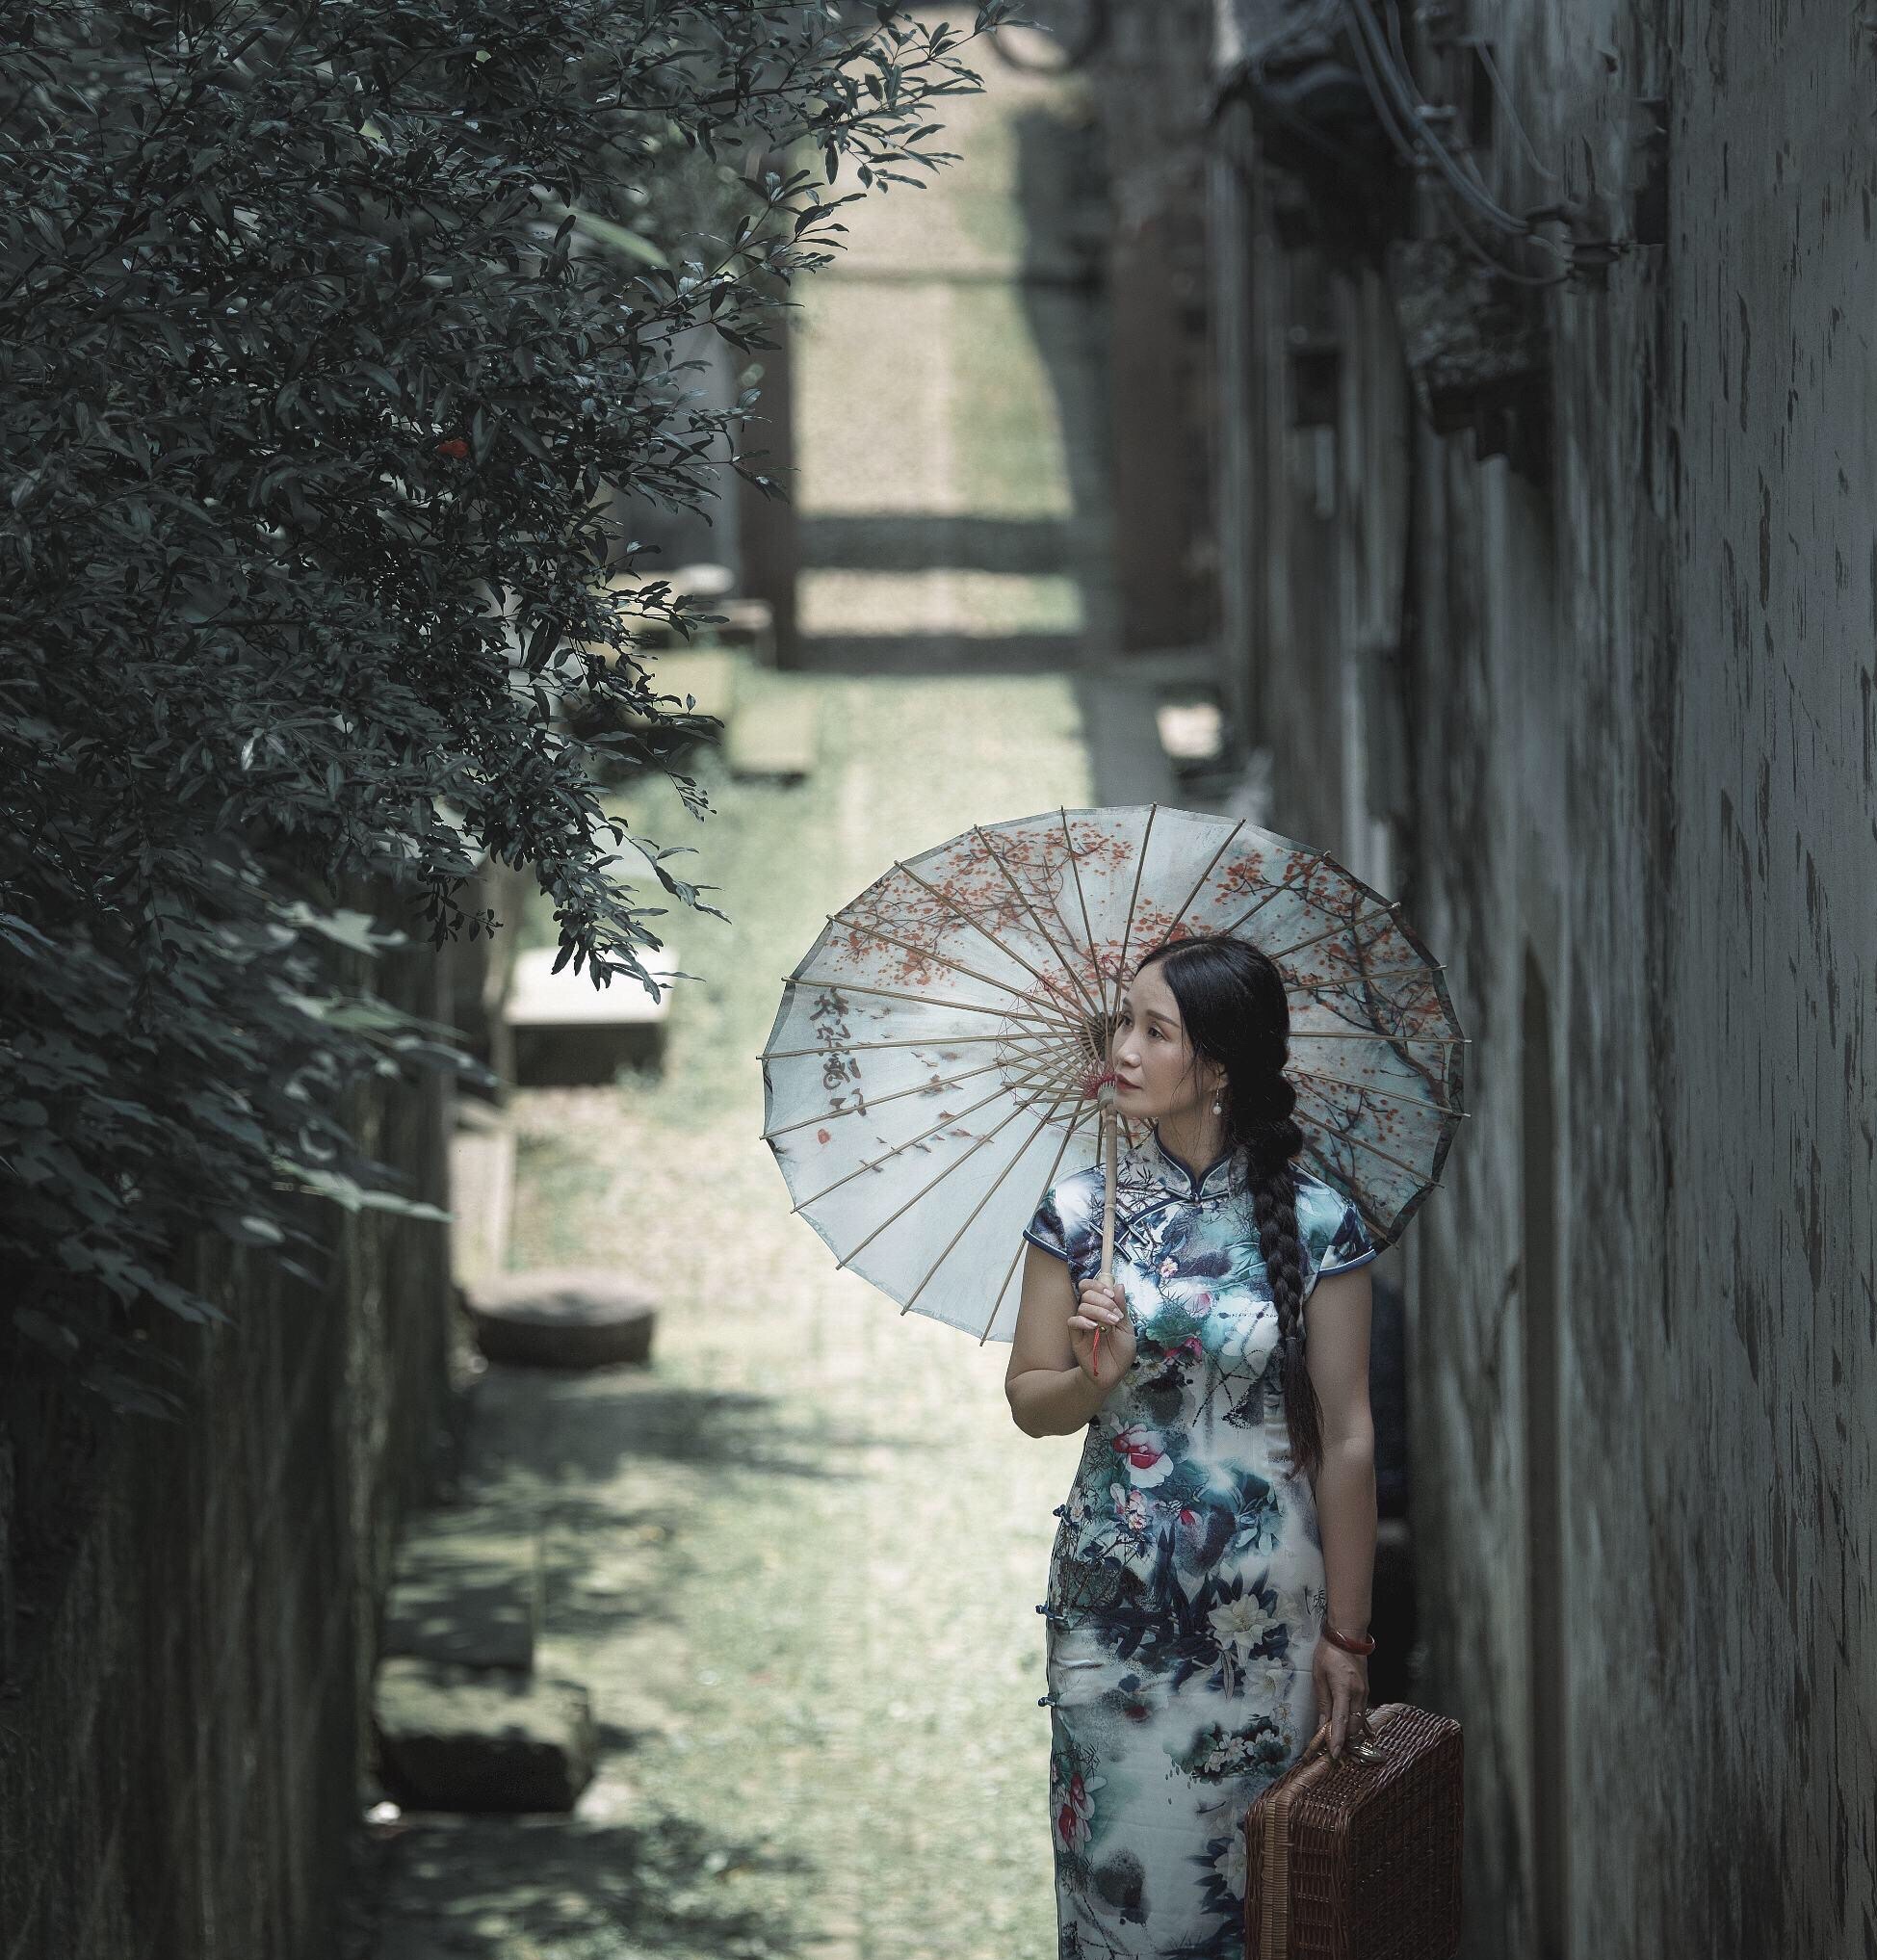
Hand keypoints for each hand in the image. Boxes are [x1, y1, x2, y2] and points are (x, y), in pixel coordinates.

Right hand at [1067, 1277, 1134, 1389]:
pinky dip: (1082, 1321)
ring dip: (1098, 1311)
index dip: (1099, 1285)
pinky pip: (1072, 1322)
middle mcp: (1091, 1313)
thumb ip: (1121, 1307)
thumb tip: (1118, 1285)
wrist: (1115, 1373)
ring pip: (1082, 1306)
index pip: (1092, 1287)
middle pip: (1087, 1293)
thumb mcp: (1126, 1327)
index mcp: (1102, 1308)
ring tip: (1111, 1324)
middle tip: (1116, 1314)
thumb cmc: (1122, 1351)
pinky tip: (1094, 1327)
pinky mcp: (1076, 1337)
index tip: (1111, 1295)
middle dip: (1103, 1300)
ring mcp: (1083, 1324)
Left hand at [1312, 1635, 1369, 1759]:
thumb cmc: (1329, 1653)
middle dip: (1343, 1739)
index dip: (1337, 1739)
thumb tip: (1322, 1724)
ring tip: (1337, 1739)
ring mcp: (1364, 1693)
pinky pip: (1362, 1713)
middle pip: (1353, 1726)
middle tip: (1330, 1747)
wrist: (1348, 1636)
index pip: (1340, 1721)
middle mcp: (1358, 1694)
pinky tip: (1351, 1729)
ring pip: (1359, 1721)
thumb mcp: (1319, 1676)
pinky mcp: (1366, 1691)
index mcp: (1343, 1689)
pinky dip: (1356, 1723)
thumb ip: (1323, 1702)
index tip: (1334, 1754)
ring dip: (1350, 1732)